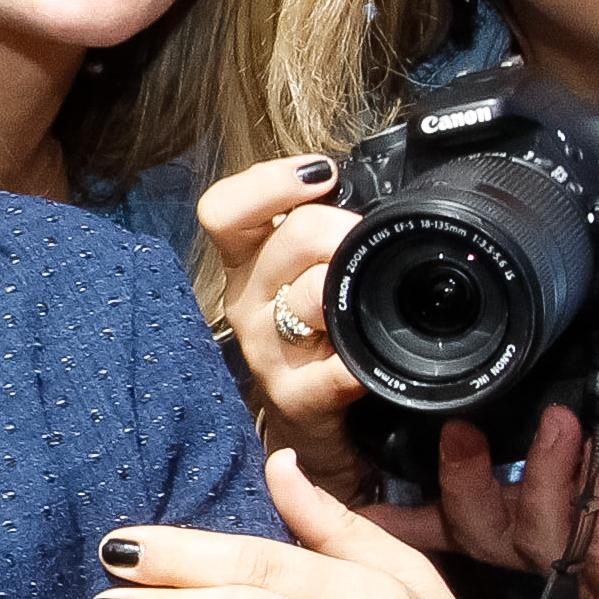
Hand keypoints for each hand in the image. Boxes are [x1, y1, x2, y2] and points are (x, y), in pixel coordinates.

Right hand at [202, 156, 371, 504]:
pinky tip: (368, 363)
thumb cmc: (322, 337)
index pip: (225, 210)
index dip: (268, 182)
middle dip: (342, 230)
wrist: (322, 424)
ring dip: (347, 291)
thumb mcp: (312, 274)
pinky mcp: (292, 399)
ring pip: (308, 294)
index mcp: (249, 262)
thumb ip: (325, 231)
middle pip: (288, 237)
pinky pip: (328, 372)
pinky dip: (355, 364)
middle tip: (371, 243)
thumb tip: (368, 186)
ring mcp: (266, 351)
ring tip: (372, 299)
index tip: (322, 173)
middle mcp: (246, 301)